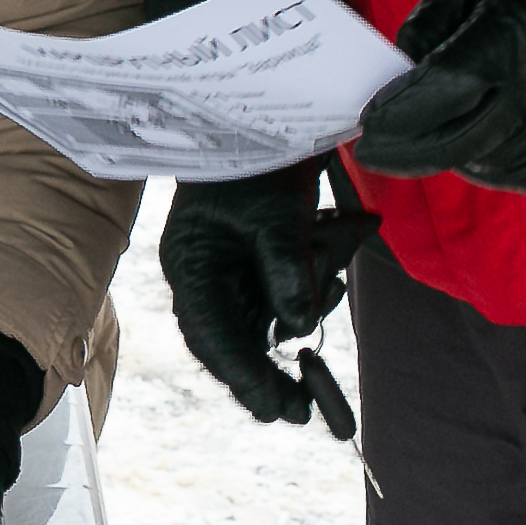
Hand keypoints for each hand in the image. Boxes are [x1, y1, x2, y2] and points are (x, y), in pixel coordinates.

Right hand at [159, 157, 375, 424]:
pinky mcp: (261, 262)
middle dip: (272, 372)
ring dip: (311, 290)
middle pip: (236, 342)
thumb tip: (299, 328)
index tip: (276, 410)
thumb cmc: (258, 159)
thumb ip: (286, 269)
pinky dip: (316, 277)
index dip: (244, 377)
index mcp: (191, 266)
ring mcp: (233, 271)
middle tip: (307, 410)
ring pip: (271, 317)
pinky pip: (288, 294)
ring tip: (330, 238)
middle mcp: (207, 277)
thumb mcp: (274, 214)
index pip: (211, 337)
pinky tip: (333, 236)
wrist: (267, 114)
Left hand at [352, 0, 525, 193]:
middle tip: (376, 152)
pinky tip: (482, 144)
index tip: (368, 125)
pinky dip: (495, 165)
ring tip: (433, 138)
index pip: (438, 93)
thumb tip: (399, 77)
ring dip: (451, 156)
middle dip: (407, 151)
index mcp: (513, 39)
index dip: (397, 114)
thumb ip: (427, 24)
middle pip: (456, 143)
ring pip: (488, 165)